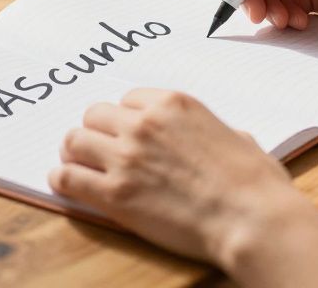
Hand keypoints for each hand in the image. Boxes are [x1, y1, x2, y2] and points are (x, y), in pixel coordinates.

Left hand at [50, 89, 308, 267]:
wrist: (251, 218)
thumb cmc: (255, 183)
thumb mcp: (240, 138)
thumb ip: (218, 132)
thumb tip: (227, 138)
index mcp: (173, 104)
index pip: (127, 99)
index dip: (126, 118)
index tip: (126, 133)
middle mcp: (144, 124)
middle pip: (94, 115)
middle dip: (96, 133)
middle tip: (98, 150)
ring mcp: (126, 157)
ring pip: (73, 141)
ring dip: (74, 153)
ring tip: (78, 166)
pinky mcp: (114, 194)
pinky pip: (67, 178)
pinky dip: (62, 181)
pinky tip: (67, 185)